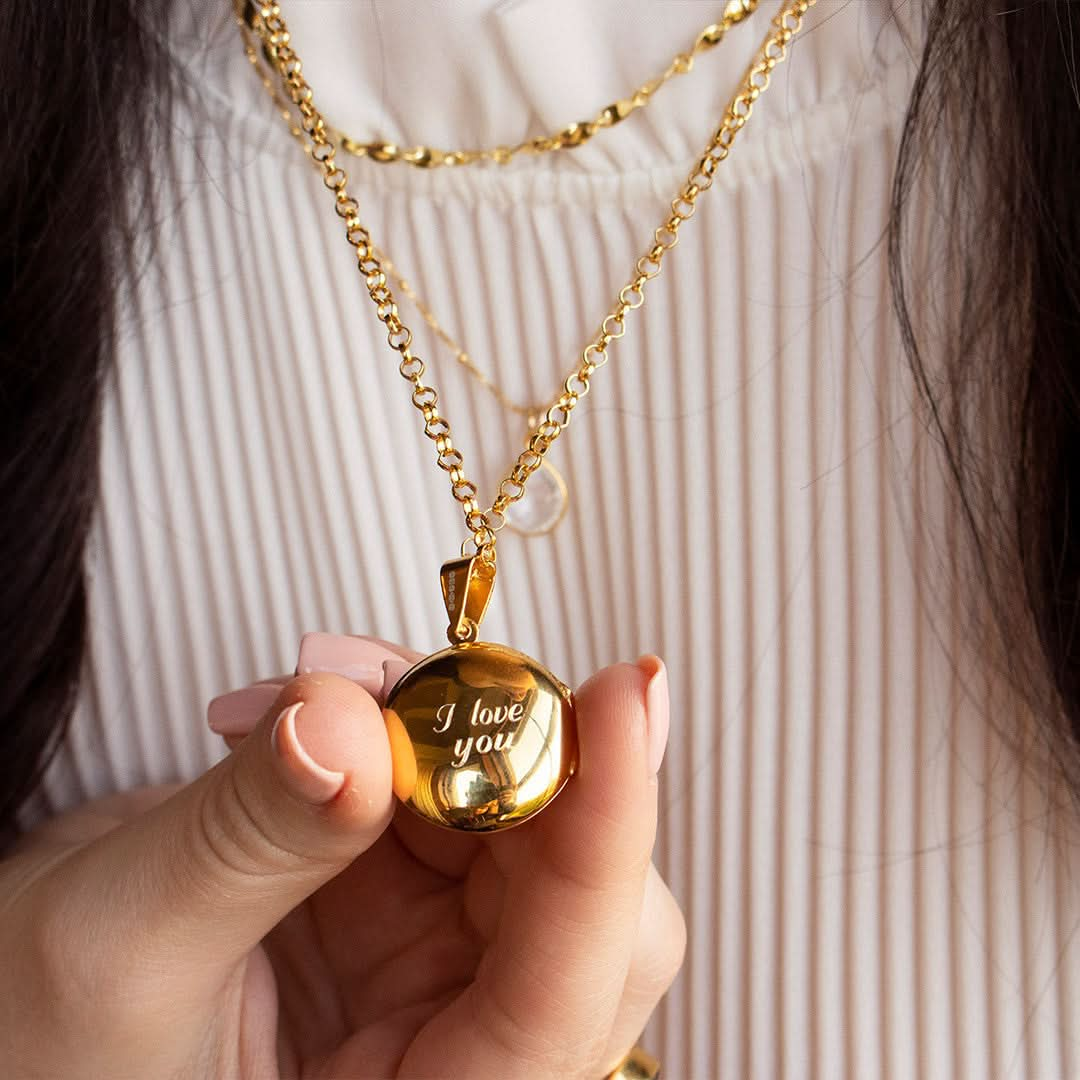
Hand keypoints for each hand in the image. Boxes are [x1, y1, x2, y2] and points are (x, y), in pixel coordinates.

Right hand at [0, 634, 683, 1078]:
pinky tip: (316, 700)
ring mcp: (437, 971)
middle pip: (577, 896)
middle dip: (517, 761)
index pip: (563, 989)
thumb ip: (246, 841)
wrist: (7, 1017)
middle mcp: (456, 1050)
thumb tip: (348, 717)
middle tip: (431, 677)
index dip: (608, 834)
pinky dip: (400, 722)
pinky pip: (450, 786)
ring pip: (521, 821)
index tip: (624, 695)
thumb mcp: (123, 955)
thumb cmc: (28, 1050)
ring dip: (447, 726)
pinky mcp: (402, 898)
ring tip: (326, 682)